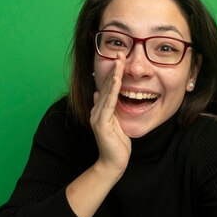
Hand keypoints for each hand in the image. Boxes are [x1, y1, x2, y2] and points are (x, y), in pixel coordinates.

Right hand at [89, 53, 131, 175]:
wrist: (113, 163)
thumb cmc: (118, 145)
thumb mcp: (116, 122)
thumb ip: (111, 108)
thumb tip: (100, 92)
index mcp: (100, 110)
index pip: (107, 87)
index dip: (113, 73)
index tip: (119, 59)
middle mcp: (97, 111)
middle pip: (105, 86)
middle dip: (113, 69)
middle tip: (120, 52)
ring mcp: (98, 117)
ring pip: (106, 92)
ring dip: (113, 75)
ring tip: (119, 61)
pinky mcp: (101, 124)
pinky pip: (108, 104)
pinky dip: (112, 90)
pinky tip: (116, 79)